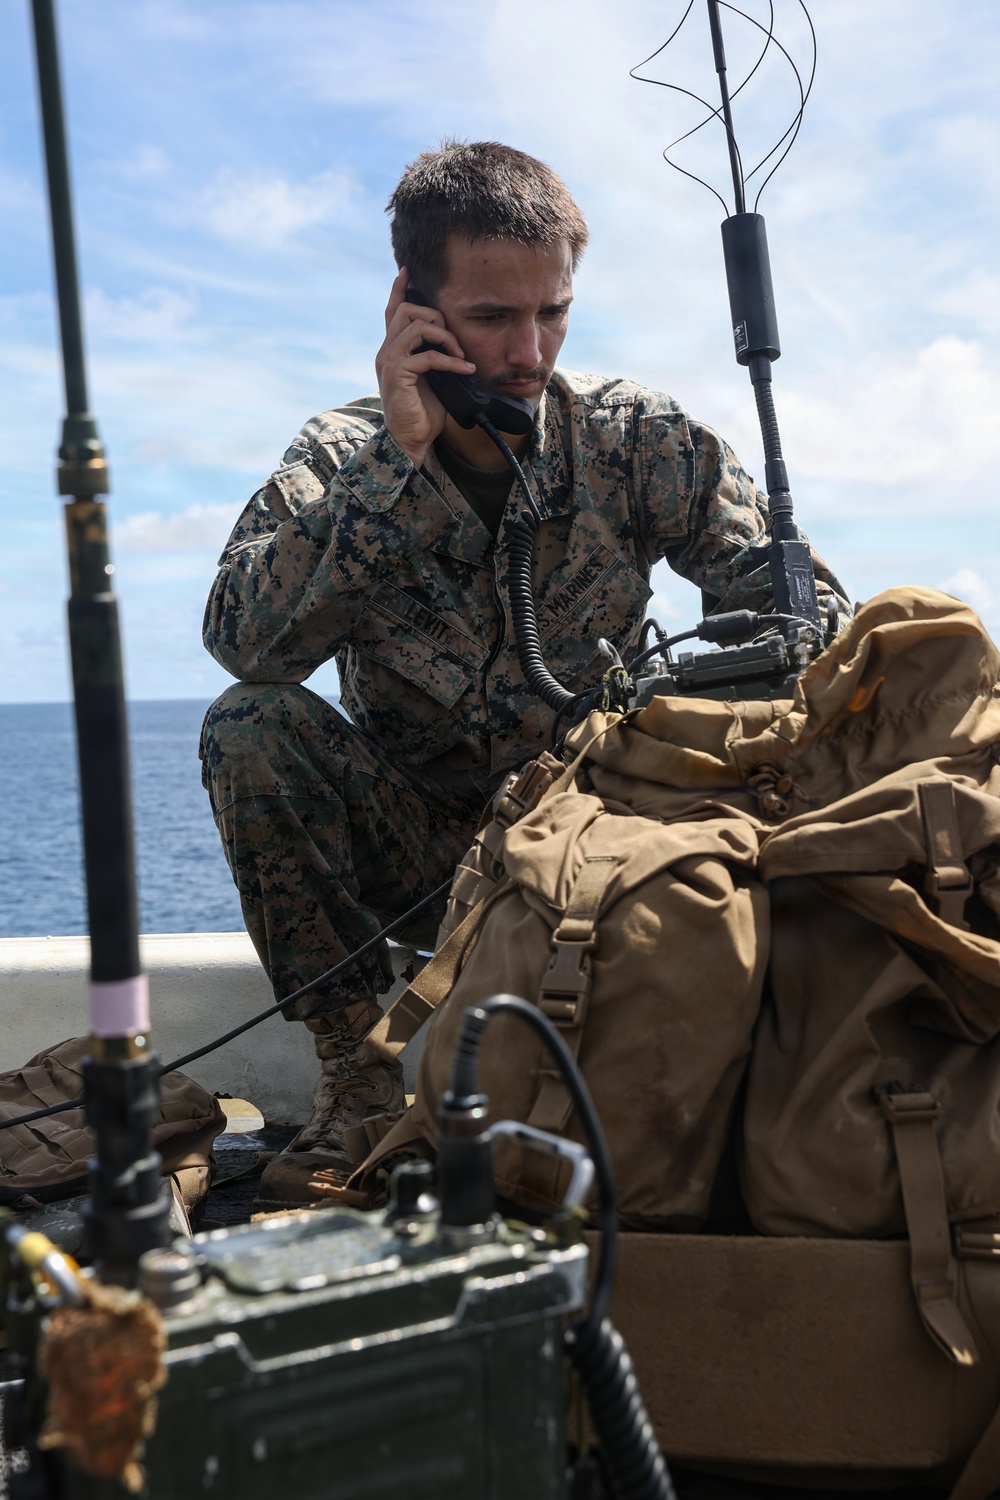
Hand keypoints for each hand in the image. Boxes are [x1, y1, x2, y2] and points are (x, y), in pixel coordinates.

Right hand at [375, 268, 475, 466]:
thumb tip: (453, 342)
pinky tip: (465, 369)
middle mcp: (386, 351)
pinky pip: (427, 355)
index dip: (399, 289)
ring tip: (460, 355)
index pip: (392, 310)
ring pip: (416, 327)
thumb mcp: (432, 378)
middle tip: (455, 340)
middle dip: (436, 317)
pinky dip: (450, 361)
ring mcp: (389, 361)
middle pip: (406, 311)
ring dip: (445, 337)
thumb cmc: (423, 413)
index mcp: (393, 349)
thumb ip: (434, 356)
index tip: (408, 271)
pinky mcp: (397, 375)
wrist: (410, 441)